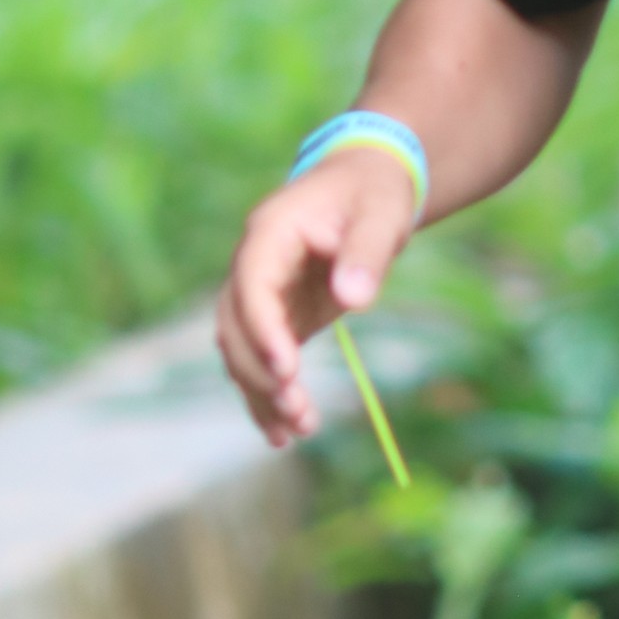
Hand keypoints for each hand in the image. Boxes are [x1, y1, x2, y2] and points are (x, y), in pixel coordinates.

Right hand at [214, 151, 419, 449]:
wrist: (367, 185)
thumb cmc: (374, 193)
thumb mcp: (382, 214)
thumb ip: (366, 253)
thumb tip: (354, 300)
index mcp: (270, 232)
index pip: (252, 284)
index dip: (263, 328)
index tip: (287, 369)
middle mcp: (253, 264)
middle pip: (236, 325)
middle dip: (261, 372)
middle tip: (298, 411)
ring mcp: (260, 292)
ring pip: (242, 350)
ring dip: (262, 392)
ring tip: (296, 432)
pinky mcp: (278, 315)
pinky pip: (262, 359)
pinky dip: (269, 394)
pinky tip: (285, 433)